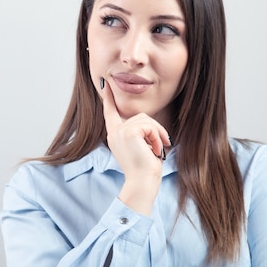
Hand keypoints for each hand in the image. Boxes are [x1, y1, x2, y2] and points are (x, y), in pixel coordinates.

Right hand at [100, 77, 170, 214]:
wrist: (141, 182)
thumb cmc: (144, 169)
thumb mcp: (139, 147)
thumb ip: (138, 133)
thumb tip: (148, 123)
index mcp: (114, 135)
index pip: (110, 112)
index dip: (108, 98)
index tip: (104, 84)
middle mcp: (114, 132)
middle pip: (140, 117)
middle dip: (154, 129)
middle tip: (162, 145)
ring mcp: (120, 132)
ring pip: (146, 120)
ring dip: (157, 134)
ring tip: (157, 150)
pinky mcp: (129, 132)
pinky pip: (149, 126)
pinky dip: (157, 137)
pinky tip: (155, 149)